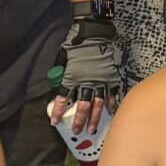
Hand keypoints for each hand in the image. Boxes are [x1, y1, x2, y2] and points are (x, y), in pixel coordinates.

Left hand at [49, 17, 119, 138]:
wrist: (94, 34)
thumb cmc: (76, 44)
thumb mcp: (63, 57)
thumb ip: (61, 71)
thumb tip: (57, 81)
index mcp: (71, 78)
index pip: (62, 99)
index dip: (58, 112)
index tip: (54, 123)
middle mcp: (85, 83)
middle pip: (82, 107)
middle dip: (79, 121)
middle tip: (77, 131)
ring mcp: (99, 82)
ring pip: (97, 105)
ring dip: (95, 118)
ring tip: (93, 129)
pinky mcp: (110, 78)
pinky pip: (111, 95)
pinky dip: (111, 105)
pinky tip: (110, 113)